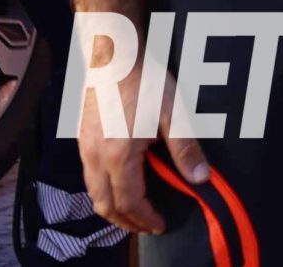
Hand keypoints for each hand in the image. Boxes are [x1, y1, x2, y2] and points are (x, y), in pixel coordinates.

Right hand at [77, 52, 209, 232]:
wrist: (114, 56)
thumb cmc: (145, 81)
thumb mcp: (175, 114)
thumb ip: (186, 149)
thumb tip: (201, 178)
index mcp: (119, 157)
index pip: (130, 202)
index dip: (145, 218)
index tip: (160, 225)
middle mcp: (96, 158)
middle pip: (105, 205)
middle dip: (126, 221)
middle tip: (146, 226)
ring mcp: (85, 149)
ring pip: (93, 193)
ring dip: (112, 208)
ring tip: (133, 212)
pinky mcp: (82, 139)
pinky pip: (88, 177)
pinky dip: (102, 191)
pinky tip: (118, 184)